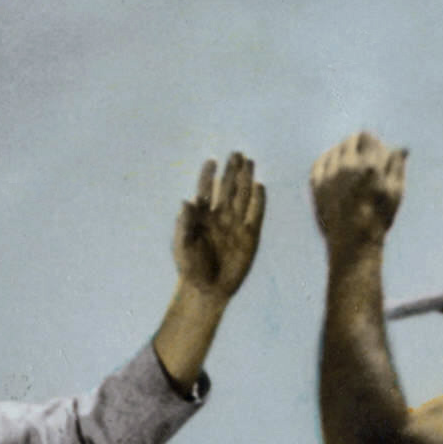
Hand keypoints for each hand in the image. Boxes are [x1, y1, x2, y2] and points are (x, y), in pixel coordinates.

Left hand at [173, 153, 265, 301]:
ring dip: (245, 180)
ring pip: (243, 197)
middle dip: (231, 171)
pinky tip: (260, 186)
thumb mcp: (182, 245)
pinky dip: (259, 201)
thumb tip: (185, 200)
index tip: (212, 160)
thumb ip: (183, 223)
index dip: (208, 175)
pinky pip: (256, 214)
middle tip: (236, 153)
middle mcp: (220, 216)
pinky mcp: (250, 237)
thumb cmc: (190, 268)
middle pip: (227, 188)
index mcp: (201, 216)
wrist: (207, 289)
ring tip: (249, 162)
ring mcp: (235, 225)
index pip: (205, 190)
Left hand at [309, 131, 407, 255]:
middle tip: (363, 159)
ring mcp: (330, 175)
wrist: (353, 243)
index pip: (367, 137)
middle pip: (349, 140)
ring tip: (350, 166)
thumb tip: (400, 148)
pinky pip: (319, 162)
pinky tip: (334, 167)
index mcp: (369, 166)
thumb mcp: (395, 192)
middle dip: (358, 145)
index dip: (372, 142)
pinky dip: (327, 161)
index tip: (375, 152)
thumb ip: (397, 167)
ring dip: (343, 153)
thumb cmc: (379, 218)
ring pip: (334, 150)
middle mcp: (347, 166)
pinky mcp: (317, 186)